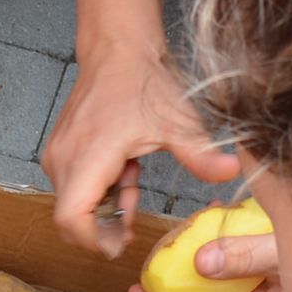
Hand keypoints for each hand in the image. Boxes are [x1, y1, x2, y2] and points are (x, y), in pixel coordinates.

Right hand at [43, 44, 239, 255]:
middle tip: (135, 216)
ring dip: (105, 206)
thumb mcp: (178, 122)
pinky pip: (74, 188)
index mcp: (89, 155)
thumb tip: (233, 171)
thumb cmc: (142, 81)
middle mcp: (64, 158)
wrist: (118, 48)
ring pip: (74, 204)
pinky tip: (124, 171)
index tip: (122, 243)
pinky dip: (99, 190)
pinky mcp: (60, 151)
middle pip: (72, 219)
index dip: (94, 241)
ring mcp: (58, 154)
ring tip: (133, 181)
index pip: (70, 219)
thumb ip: (201, 154)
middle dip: (104, 226)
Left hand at [130, 233, 291, 291]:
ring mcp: (271, 282)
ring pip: (221, 277)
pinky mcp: (277, 260)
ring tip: (184, 229)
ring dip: (199, 256)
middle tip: (152, 258)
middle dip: (176, 286)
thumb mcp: (285, 252)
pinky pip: (239, 253)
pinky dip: (224, 235)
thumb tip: (197, 265)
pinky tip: (220, 211)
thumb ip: (244, 257)